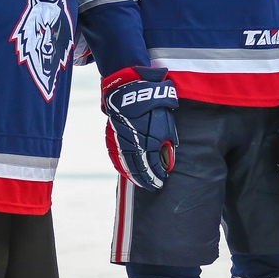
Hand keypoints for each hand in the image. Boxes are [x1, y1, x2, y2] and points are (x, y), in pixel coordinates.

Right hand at [102, 67, 178, 189]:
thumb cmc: (152, 106)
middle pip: (139, 171)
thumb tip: (166, 159)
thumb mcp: (166, 125)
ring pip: (126, 167)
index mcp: (148, 145)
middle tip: (152, 186)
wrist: (129, 91)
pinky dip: (121, 168)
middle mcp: (133, 147)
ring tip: (140, 183)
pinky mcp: (112, 138)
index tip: (161, 182)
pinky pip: (116, 158)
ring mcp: (120, 144)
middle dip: (146, 180)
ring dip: (134, 177)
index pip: (153, 168)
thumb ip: (166, 144)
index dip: (158, 177)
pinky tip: (126, 172)